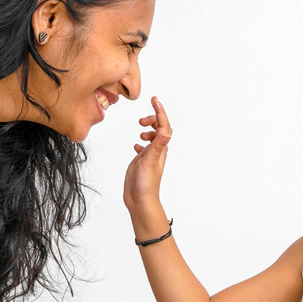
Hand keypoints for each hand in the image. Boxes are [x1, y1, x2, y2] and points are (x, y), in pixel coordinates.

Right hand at [123, 96, 172, 214]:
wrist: (140, 201)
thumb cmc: (146, 184)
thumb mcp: (150, 162)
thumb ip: (157, 146)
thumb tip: (166, 131)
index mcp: (161, 148)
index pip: (163, 125)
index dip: (160, 111)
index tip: (154, 100)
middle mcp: (157, 151)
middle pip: (160, 129)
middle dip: (153, 119)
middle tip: (141, 120)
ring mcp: (149, 156)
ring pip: (153, 137)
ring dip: (148, 130)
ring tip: (140, 132)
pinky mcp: (142, 162)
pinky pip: (144, 149)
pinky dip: (141, 143)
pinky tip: (136, 145)